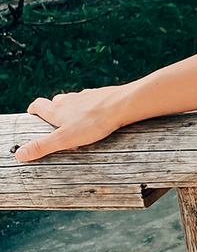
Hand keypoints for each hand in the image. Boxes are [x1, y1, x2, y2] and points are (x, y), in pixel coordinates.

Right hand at [12, 86, 132, 162]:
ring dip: (71, 109)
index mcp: (57, 109)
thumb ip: (43, 146)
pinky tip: (96, 116)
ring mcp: (86, 97)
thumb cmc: (93, 122)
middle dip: (52, 111)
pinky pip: (92, 101)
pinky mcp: (102, 96)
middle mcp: (69, 100)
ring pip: (73, 101)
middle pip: (55, 101)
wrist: (122, 105)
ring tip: (75, 121)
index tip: (32, 115)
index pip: (38, 105)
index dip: (33, 110)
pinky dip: (89, 108)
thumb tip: (19, 154)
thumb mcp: (64, 139)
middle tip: (53, 123)